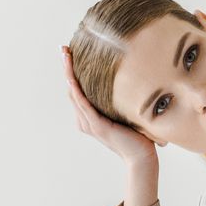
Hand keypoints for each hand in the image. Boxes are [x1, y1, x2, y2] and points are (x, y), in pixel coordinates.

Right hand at [64, 45, 155, 166]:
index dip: (71, 72)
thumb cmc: (137, 136)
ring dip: (68, 73)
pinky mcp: (97, 126)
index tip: (69, 53)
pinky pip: (83, 105)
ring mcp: (89, 124)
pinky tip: (72, 78)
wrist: (142, 157)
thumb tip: (127, 79)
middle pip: (71, 89)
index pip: (76, 90)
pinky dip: (77, 91)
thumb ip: (119, 100)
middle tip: (63, 49)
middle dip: (66, 68)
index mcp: (88, 117)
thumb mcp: (124, 113)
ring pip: (74, 94)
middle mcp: (84, 120)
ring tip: (65, 56)